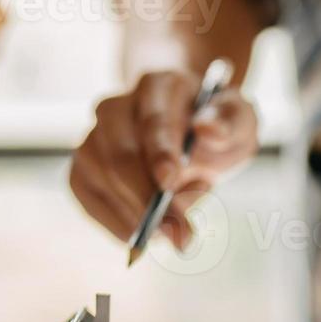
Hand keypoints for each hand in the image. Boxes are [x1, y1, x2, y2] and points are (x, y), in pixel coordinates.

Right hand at [69, 69, 257, 247]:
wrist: (187, 137)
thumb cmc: (213, 130)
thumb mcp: (239, 122)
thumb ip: (231, 123)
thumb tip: (208, 130)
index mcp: (157, 86)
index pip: (153, 118)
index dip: (159, 152)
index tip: (170, 184)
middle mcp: (115, 108)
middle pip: (119, 153)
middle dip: (146, 197)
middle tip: (177, 234)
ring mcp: (92, 138)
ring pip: (100, 178)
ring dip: (136, 213)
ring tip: (175, 227)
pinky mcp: (81, 170)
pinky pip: (87, 199)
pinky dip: (115, 223)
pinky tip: (143, 234)